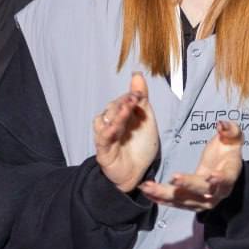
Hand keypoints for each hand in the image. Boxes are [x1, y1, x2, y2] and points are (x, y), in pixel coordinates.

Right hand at [94, 73, 159, 192]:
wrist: (137, 173)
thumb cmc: (140, 147)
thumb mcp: (146, 120)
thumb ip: (141, 99)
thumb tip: (137, 75)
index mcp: (122, 115)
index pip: (122, 100)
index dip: (130, 95)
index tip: (139, 91)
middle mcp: (112, 123)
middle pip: (112, 108)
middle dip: (123, 102)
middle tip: (134, 98)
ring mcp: (106, 136)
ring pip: (105, 120)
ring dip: (116, 114)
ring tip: (127, 109)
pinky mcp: (103, 150)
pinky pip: (102, 138)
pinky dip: (107, 131)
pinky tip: (115, 126)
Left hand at [140, 120, 243, 211]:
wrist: (224, 167)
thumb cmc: (227, 150)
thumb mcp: (232, 136)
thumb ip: (230, 130)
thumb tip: (222, 125)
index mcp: (230, 174)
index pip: (227, 178)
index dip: (220, 179)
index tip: (211, 176)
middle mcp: (219, 192)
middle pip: (203, 192)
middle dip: (188, 185)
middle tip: (173, 178)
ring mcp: (205, 200)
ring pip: (186, 200)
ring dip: (166, 195)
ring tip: (149, 188)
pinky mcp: (191, 203)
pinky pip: (176, 203)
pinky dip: (161, 199)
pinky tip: (148, 194)